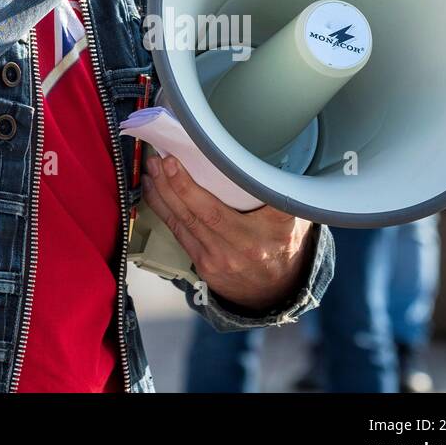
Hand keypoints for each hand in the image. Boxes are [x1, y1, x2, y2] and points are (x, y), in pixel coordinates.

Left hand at [142, 153, 315, 310]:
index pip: (253, 200)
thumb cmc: (281, 244)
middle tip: (166, 158)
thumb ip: (280, 191)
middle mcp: (244, 247)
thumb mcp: (293, 218)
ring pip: (185, 221)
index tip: (210, 154)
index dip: (231, 177)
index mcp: (272, 231)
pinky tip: (152, 187)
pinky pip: (177, 231)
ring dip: (164, 190)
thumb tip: (271, 153)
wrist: (275, 291)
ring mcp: (219, 257)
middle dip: (181, 183)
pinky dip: (161, 207)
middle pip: (207, 213)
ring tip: (153, 166)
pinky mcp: (202, 263)